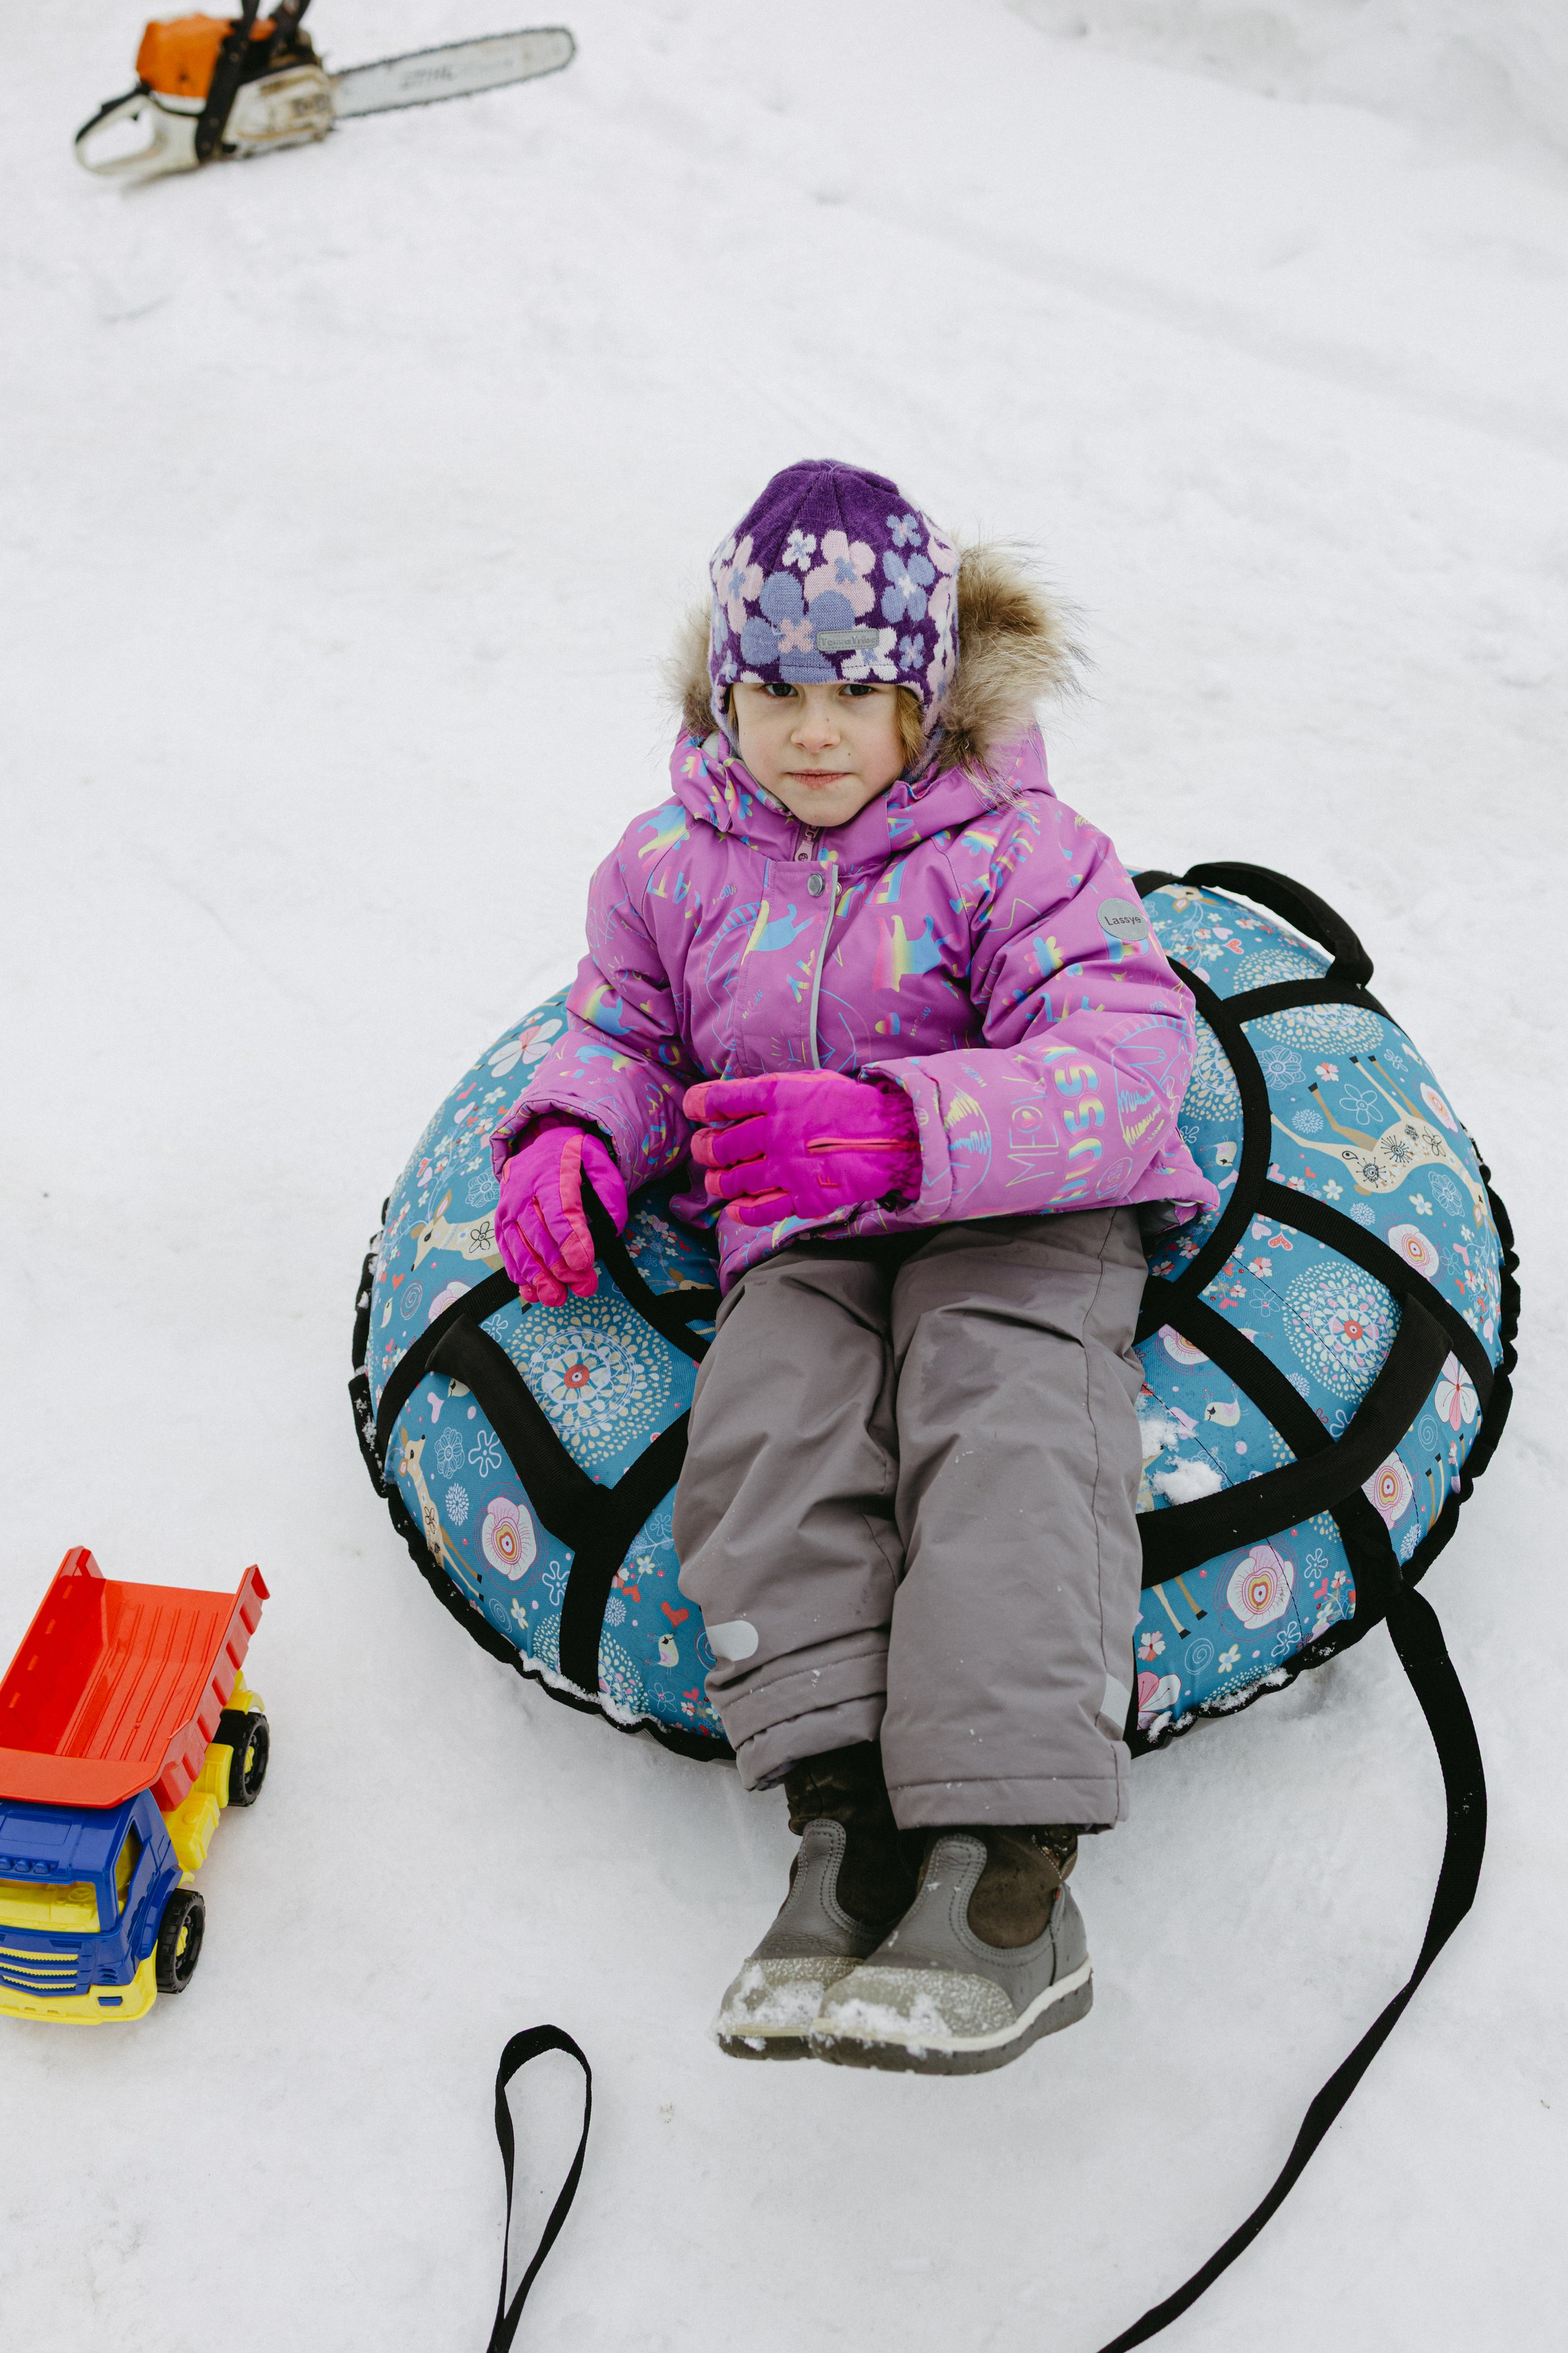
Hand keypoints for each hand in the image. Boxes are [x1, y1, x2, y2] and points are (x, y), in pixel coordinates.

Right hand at [496, 1122, 628, 1303]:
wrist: (541, 1150)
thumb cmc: (576, 1162)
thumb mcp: (600, 1166)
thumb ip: (609, 1195)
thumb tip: (612, 1229)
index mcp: (550, 1171)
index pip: (559, 1209)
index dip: (571, 1238)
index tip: (585, 1263)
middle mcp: (522, 1190)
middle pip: (538, 1233)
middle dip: (560, 1264)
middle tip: (583, 1285)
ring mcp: (507, 1208)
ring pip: (519, 1247)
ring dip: (539, 1277)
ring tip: (558, 1297)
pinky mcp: (501, 1224)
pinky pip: (507, 1253)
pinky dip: (520, 1275)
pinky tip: (535, 1292)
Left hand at [684, 1070, 920, 1228]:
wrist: (895, 1137)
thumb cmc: (853, 1105)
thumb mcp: (811, 1082)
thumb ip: (773, 1092)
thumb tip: (736, 1101)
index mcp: (777, 1097)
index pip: (719, 1100)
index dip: (699, 1104)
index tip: (695, 1109)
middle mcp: (775, 1132)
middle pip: (719, 1146)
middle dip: (705, 1149)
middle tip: (705, 1150)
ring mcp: (787, 1169)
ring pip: (733, 1181)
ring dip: (718, 1182)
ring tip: (717, 1180)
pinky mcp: (802, 1198)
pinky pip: (759, 1210)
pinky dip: (741, 1212)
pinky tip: (736, 1208)